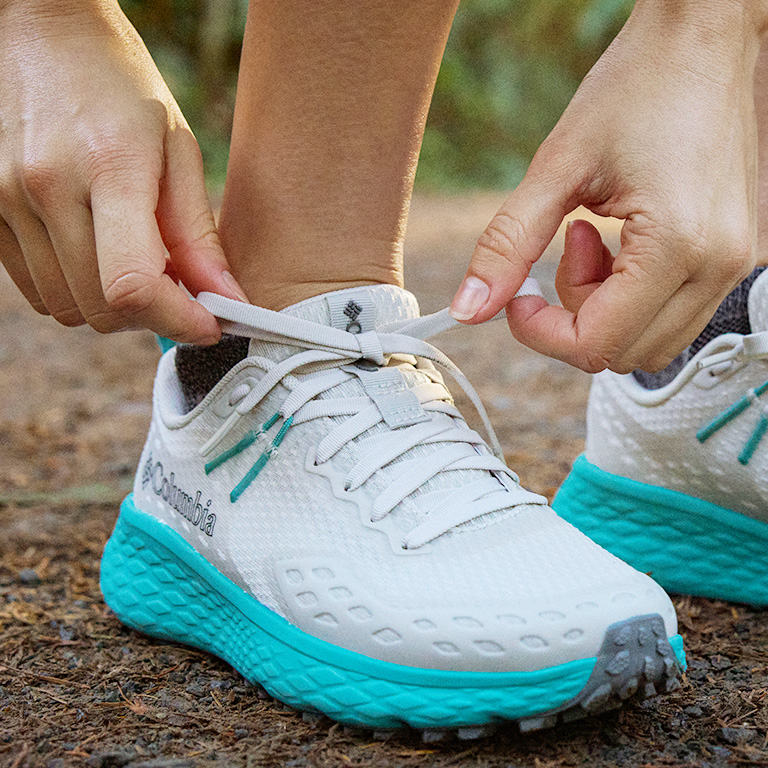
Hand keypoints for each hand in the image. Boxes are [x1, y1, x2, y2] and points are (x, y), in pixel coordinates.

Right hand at [0, 0, 247, 342]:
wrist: (44, 33)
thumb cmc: (121, 87)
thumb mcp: (177, 149)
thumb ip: (197, 234)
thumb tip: (225, 299)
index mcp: (109, 169)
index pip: (134, 285)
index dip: (177, 321)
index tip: (207, 325)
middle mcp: (45, 189)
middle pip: (102, 310)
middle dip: (150, 316)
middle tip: (176, 291)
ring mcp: (6, 200)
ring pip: (68, 308)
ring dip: (111, 305)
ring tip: (135, 264)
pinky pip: (36, 289)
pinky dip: (75, 289)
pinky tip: (96, 253)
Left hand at [451, 0, 765, 373]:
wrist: (705, 36)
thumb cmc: (636, 86)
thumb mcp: (557, 168)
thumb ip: (507, 245)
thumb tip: (468, 308)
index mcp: (679, 247)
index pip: (597, 346)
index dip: (541, 333)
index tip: (519, 296)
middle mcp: (720, 265)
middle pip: (626, 354)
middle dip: (575, 319)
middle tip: (563, 251)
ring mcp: (738, 262)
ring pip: (652, 340)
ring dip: (606, 307)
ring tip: (594, 237)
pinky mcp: (738, 253)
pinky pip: (675, 309)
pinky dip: (634, 293)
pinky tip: (622, 237)